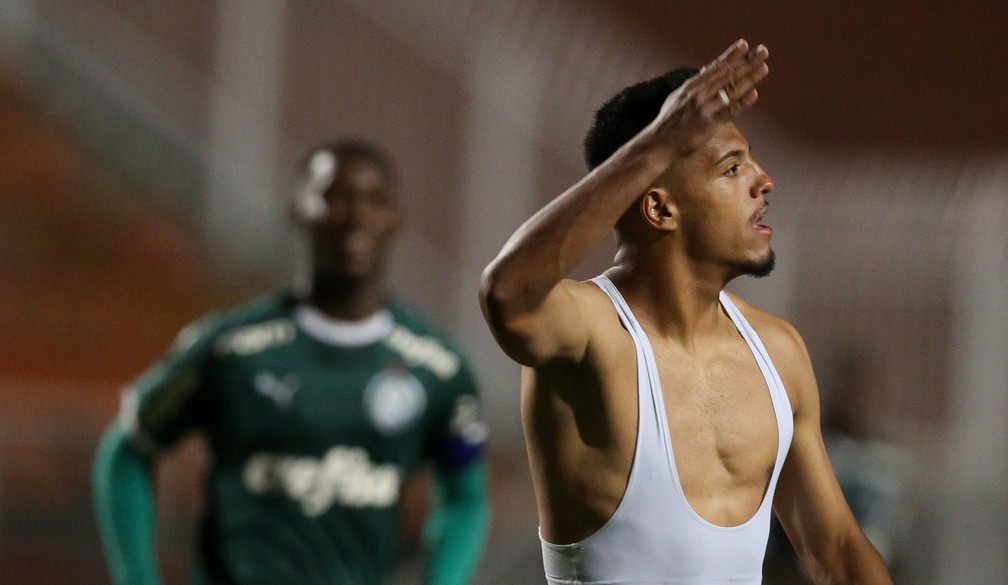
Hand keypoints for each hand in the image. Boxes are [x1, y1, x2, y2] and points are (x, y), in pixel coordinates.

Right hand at [652, 39, 769, 146]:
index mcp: (691, 86)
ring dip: (748, 78)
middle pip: (726, 74)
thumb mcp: (678, 97)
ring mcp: (703, 107)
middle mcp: (698, 93)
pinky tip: (753, 95)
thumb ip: (695, 85)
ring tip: (763, 67)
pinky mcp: (707, 123)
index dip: (731, 55)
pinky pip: (728, 111)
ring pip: (730, 89)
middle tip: (762, 51)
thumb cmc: (669, 122)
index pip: (714, 67)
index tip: (744, 45)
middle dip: (746, 62)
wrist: (658, 143)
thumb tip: (708, 70)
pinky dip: (741, 103)